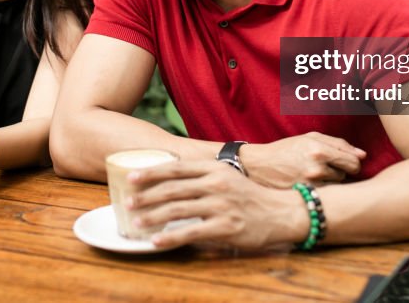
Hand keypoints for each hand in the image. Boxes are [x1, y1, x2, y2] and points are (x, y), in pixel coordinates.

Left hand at [126, 160, 307, 250]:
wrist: (281, 212)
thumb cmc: (249, 196)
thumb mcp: (227, 177)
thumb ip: (202, 175)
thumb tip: (171, 177)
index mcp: (214, 169)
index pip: (176, 167)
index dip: (152, 172)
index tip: (131, 177)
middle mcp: (215, 184)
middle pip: (172, 189)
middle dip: (146, 196)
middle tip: (127, 201)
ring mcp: (220, 206)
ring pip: (178, 211)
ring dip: (153, 217)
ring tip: (136, 222)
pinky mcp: (225, 227)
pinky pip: (191, 233)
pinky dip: (171, 237)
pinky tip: (157, 241)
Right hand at [240, 132, 365, 186]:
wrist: (258, 166)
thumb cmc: (286, 149)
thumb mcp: (309, 138)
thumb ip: (338, 144)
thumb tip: (363, 155)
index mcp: (319, 149)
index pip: (353, 162)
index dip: (352, 163)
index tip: (345, 163)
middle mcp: (316, 168)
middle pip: (346, 175)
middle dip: (341, 171)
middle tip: (327, 168)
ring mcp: (310, 184)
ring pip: (336, 186)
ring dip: (330, 181)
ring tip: (313, 175)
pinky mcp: (305, 196)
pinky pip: (325, 196)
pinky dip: (321, 191)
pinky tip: (309, 184)